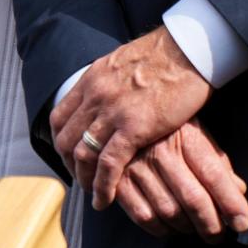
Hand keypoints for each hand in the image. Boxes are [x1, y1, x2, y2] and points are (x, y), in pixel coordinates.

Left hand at [50, 26, 210, 208]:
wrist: (188, 47)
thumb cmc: (167, 53)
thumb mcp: (126, 61)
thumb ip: (112, 79)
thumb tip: (112, 91)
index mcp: (92, 78)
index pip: (60, 117)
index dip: (61, 141)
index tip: (70, 156)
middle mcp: (96, 95)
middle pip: (66, 139)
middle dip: (70, 165)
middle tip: (81, 180)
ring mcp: (112, 111)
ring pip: (83, 155)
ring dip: (84, 180)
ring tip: (93, 195)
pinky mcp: (134, 127)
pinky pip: (108, 165)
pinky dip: (102, 186)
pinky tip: (105, 199)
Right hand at [115, 121, 247, 240]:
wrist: (122, 110)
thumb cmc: (167, 126)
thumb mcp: (196, 131)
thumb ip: (217, 161)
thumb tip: (240, 190)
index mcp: (185, 136)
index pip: (213, 174)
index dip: (231, 203)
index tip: (242, 223)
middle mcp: (161, 151)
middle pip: (192, 199)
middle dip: (211, 225)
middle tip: (219, 235)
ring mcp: (137, 167)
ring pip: (169, 212)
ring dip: (187, 229)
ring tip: (196, 229)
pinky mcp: (118, 181)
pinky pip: (144, 216)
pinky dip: (161, 229)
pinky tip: (171, 227)